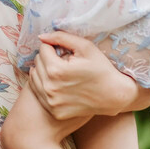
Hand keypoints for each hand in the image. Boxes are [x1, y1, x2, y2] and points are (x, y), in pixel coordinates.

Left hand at [28, 30, 149, 119]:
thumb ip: (61, 38)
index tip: (66, 53)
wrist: (114, 95)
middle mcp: (50, 88)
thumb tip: (41, 37)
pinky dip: (46, 87)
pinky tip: (60, 86)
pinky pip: (39, 93)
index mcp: (56, 70)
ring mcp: (51, 102)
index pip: (42, 49)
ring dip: (44, 73)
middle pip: (37, 63)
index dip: (54, 48)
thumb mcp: (85, 47)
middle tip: (65, 64)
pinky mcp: (54, 112)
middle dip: (48, 59)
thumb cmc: (101, 68)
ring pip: (35, 78)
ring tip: (62, 74)